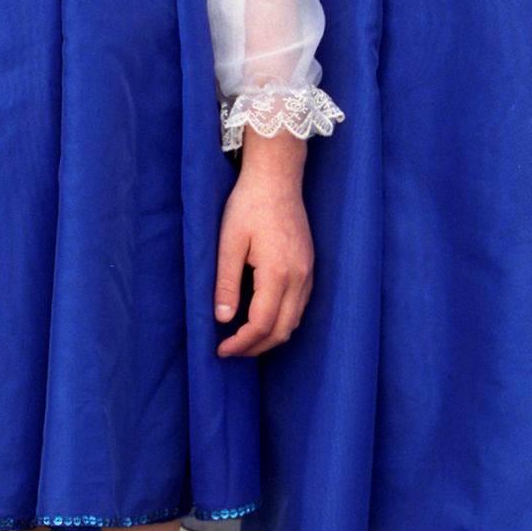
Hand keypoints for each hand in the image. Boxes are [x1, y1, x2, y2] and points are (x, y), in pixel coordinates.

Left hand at [215, 128, 314, 357]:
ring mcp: (308, 273)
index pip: (262, 324)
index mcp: (278, 273)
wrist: (277, 179)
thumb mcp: (229, 243)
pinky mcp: (310, 266)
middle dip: (257, 347)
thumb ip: (226, 283)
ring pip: (295, 321)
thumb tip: (222, 319)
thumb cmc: (248, 205)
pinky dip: (283, 320)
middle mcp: (299, 278)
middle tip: (231, 351)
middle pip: (283, 330)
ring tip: (244, 339)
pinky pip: (300, 305)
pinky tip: (263, 317)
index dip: (242, 343)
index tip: (221, 350)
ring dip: (271, 336)